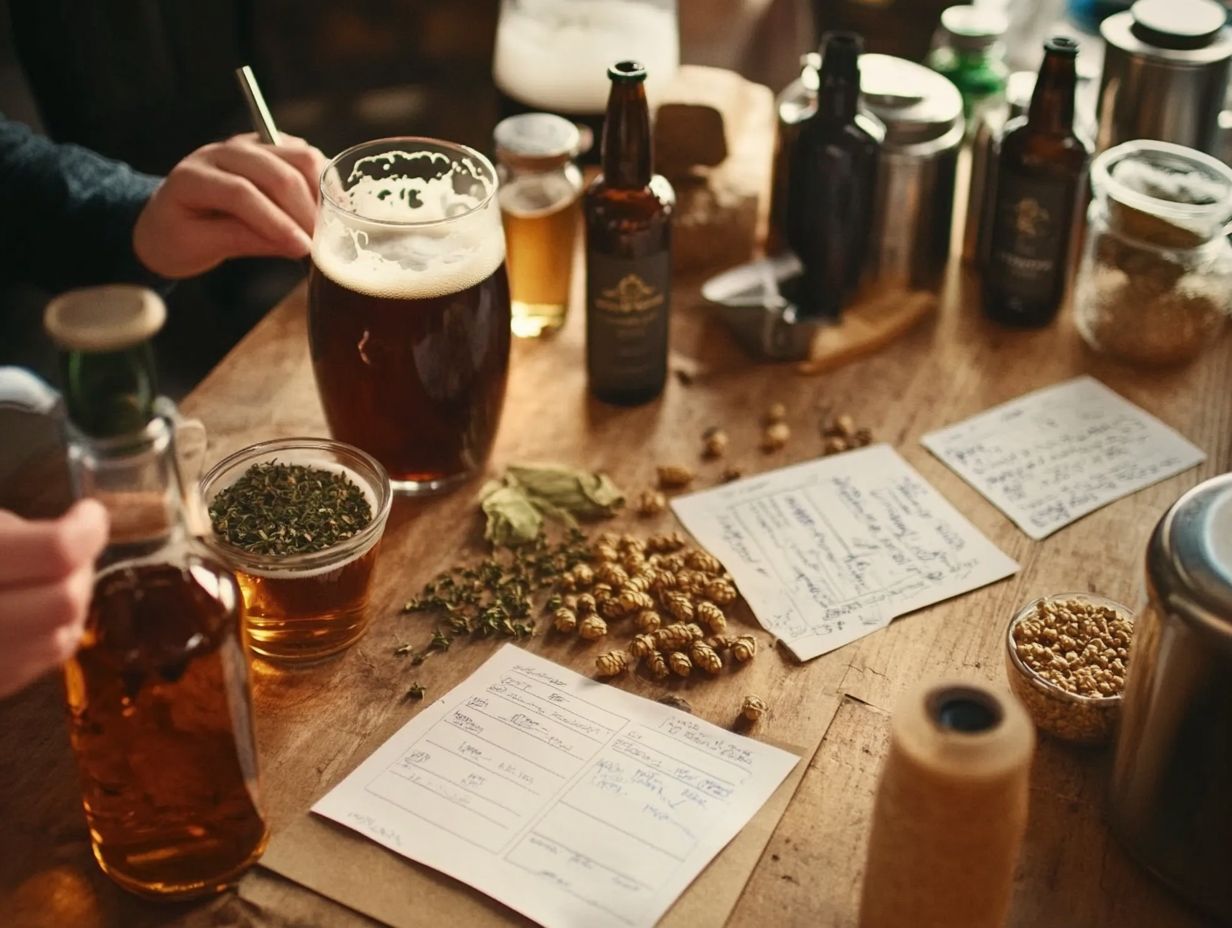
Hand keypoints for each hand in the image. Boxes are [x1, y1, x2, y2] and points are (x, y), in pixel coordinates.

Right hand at [0, 500, 107, 698]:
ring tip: (46, 581)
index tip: (89, 515)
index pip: (56, 551)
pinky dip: (50, 632)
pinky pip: (41, 662)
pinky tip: (31, 613)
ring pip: (60, 637)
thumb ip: (16, 535)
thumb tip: (78, 534)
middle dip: (78, 572)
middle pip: (66, 600)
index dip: (86, 529)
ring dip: (68, 605)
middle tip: (67, 554)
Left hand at [133, 132, 328, 278]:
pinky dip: (324, 182)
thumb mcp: (200, 247)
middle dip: (306, 212)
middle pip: (277, 172)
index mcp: (194, 175)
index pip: (242, 192)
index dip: (277, 222)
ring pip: (300, 157)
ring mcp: (251, 146)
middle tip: (324, 247)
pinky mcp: (273, 149)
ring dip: (320, 194)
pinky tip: (328, 211)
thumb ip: (244, 240)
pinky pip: (308, 158)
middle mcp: (224, 152)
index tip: (303, 249)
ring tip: (328, 229)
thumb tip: (296, 246)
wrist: (171, 219)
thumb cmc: (179, 237)